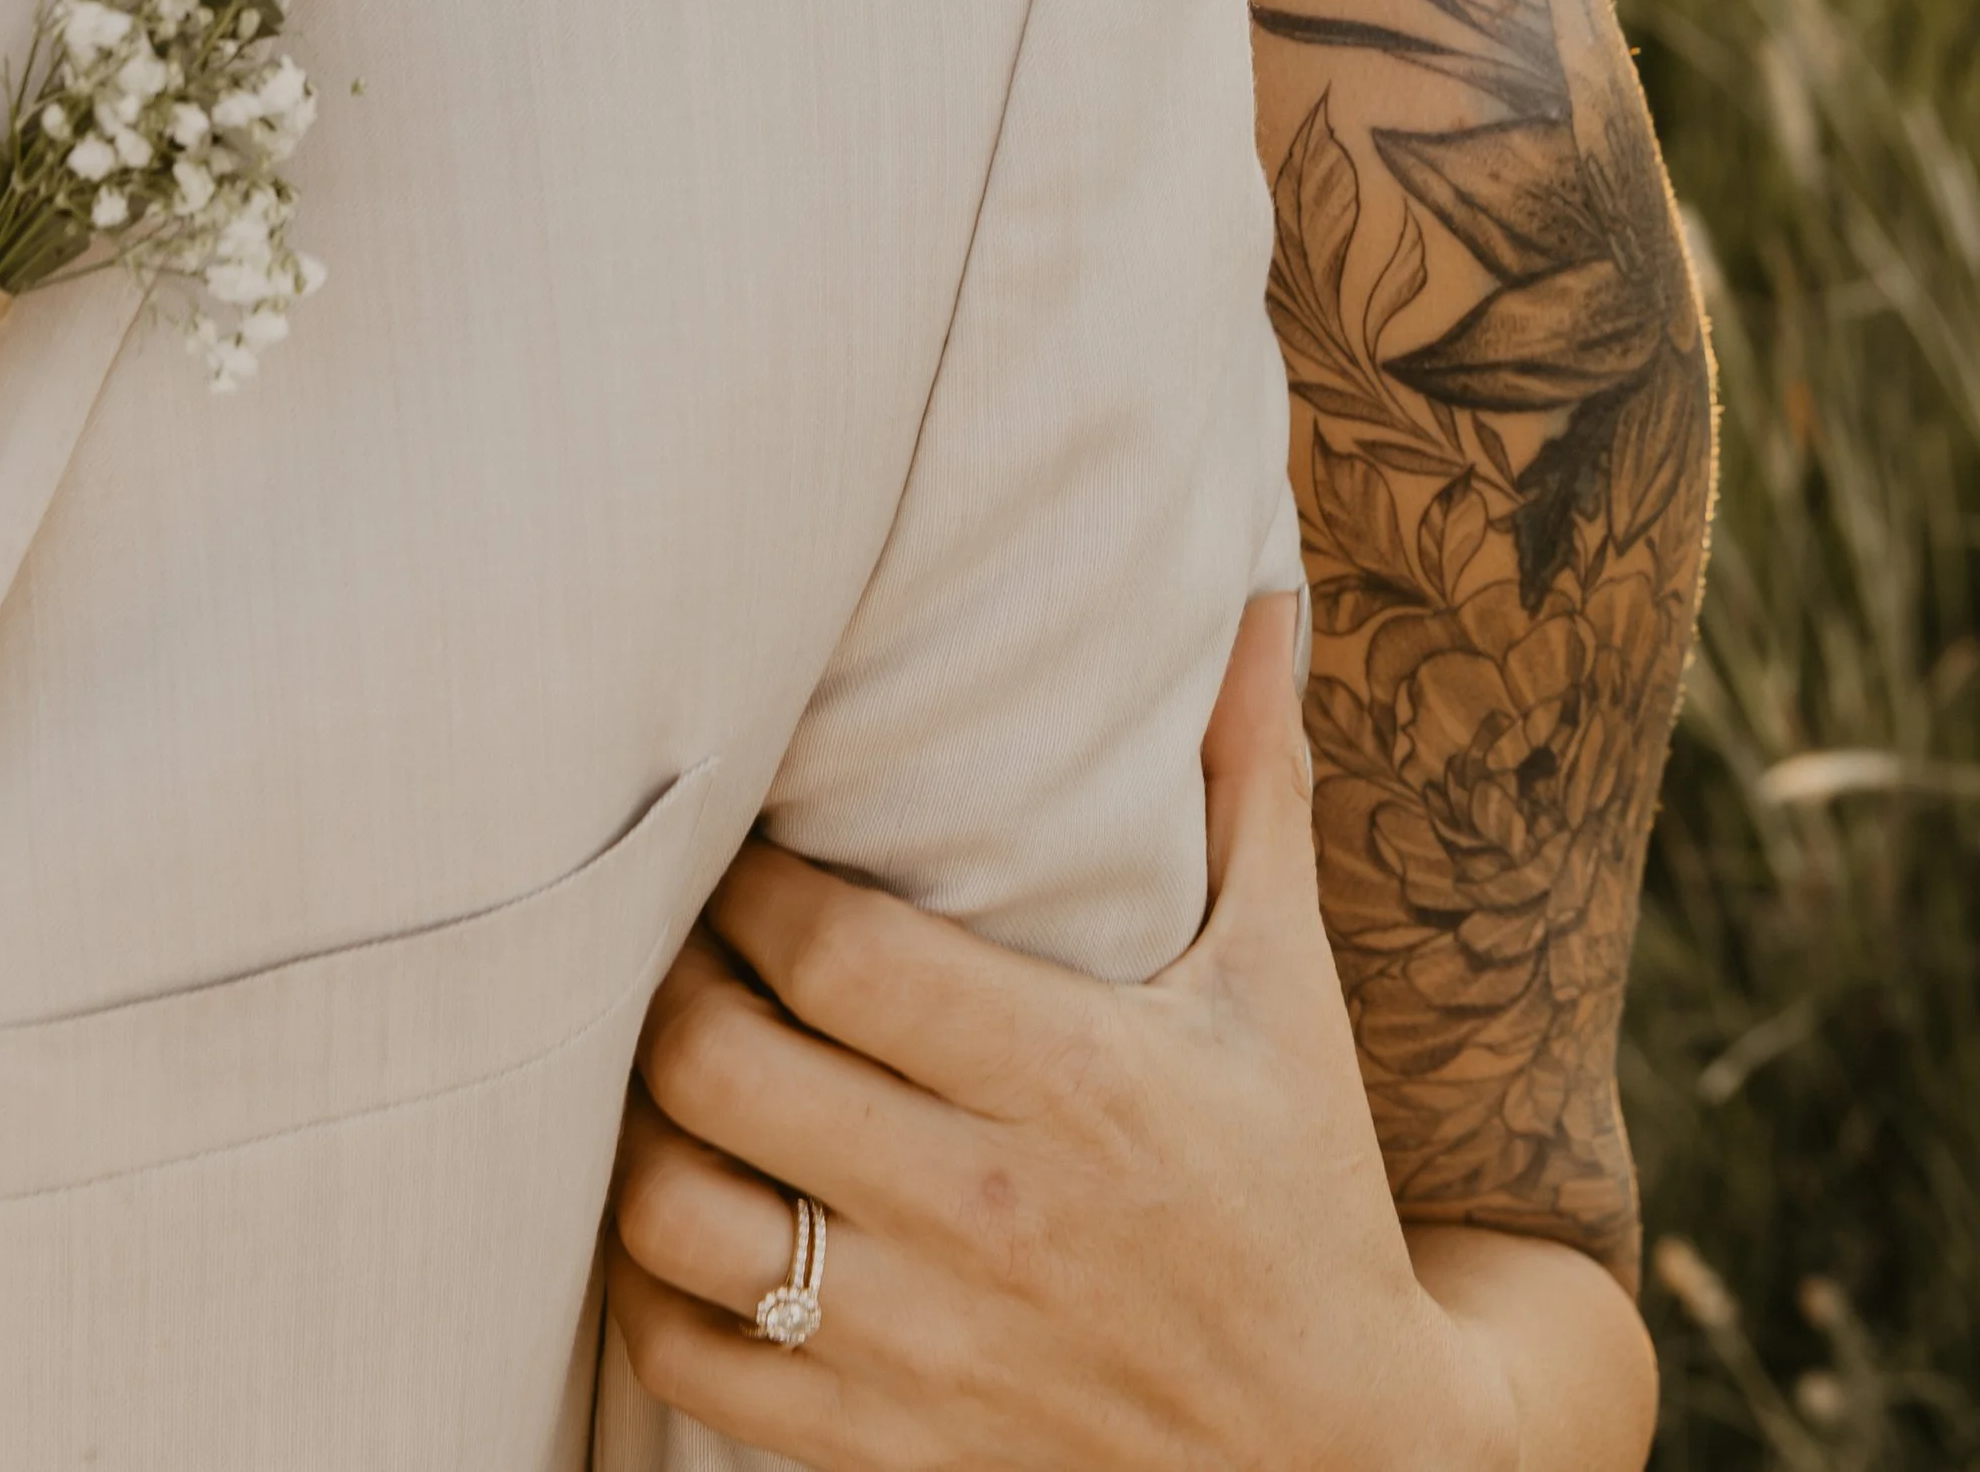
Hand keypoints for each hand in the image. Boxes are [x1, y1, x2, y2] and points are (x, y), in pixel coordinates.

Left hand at [610, 596, 1518, 1471]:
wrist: (1339, 1464)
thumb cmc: (1303, 1192)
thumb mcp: (1282, 984)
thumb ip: (1248, 783)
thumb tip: (1253, 596)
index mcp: (1076, 1080)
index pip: (832, 951)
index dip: (752, 882)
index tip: (745, 841)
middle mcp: (984, 1215)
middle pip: (725, 1064)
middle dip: (675, 983)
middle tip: (684, 939)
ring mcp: (923, 1349)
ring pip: (676, 1214)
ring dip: (640, 1127)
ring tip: (664, 1064)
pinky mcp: (882, 1454)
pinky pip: (686, 1361)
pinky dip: (646, 1283)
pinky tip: (682, 1207)